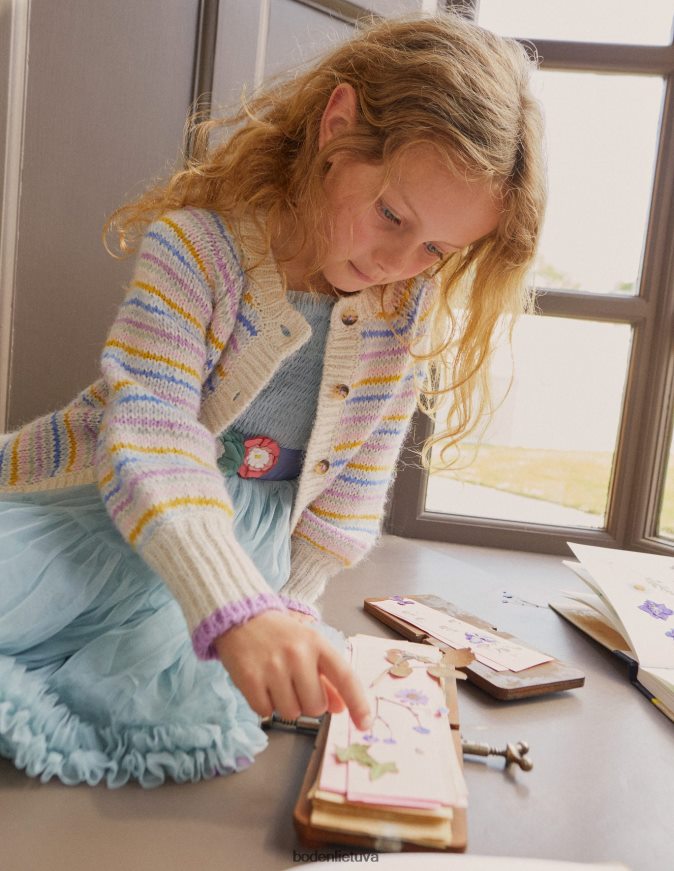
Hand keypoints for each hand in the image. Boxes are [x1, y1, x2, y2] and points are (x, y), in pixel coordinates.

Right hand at [214, 610, 370, 730]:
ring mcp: (273, 666)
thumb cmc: (280, 635)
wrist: (240, 617)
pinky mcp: (250, 678)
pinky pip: (266, 712)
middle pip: (316, 706)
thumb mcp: (308, 646)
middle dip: (308, 703)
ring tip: (277, 681)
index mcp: (317, 643)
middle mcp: (297, 654)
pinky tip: (261, 683)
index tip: (365, 724)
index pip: (345, 677)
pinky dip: (264, 704)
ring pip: (291, 713)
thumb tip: (341, 708)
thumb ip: (327, 677)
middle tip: (296, 684)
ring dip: (286, 705)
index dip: (358, 703)